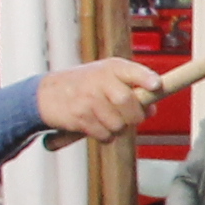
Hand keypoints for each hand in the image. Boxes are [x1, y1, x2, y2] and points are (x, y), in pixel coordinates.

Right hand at [39, 56, 158, 143]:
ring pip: (118, 123)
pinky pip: (105, 135)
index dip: (146, 78)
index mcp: (111, 68)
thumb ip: (132, 90)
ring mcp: (88, 98)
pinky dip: (106, 136)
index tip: (156, 85)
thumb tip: (151, 108)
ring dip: (119, 129)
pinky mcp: (79, 117)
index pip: (132, 71)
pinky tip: (98, 126)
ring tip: (109, 120)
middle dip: (135, 116)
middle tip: (131, 117)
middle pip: (127, 102)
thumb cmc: (84, 85)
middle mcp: (99, 80)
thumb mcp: (108, 79)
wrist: (48, 94)